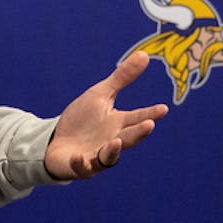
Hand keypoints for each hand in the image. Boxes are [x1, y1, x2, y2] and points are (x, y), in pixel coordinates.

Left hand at [44, 50, 168, 179]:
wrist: (58, 140)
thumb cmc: (83, 119)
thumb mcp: (100, 95)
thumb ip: (122, 78)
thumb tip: (145, 54)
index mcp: (118, 124)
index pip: (137, 118)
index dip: (150, 113)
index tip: (163, 108)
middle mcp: (112, 141)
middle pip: (128, 138)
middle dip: (138, 132)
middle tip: (149, 125)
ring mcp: (97, 156)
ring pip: (109, 157)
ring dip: (113, 150)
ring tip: (117, 141)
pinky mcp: (80, 167)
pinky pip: (82, 168)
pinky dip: (81, 163)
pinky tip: (79, 156)